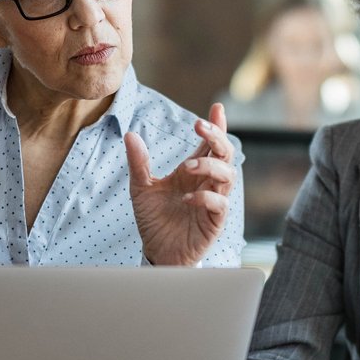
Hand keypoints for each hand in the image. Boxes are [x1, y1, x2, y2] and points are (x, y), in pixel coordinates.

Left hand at [126, 102, 233, 266]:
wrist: (156, 251)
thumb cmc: (154, 219)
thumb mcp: (141, 188)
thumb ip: (139, 163)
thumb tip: (131, 135)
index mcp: (193, 172)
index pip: (210, 145)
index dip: (216, 127)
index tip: (216, 108)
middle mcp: (207, 183)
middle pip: (225, 154)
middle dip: (216, 137)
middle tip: (199, 127)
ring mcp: (213, 202)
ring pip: (227, 176)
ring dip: (210, 166)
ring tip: (187, 167)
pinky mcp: (214, 222)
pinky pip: (219, 205)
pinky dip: (206, 198)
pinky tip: (187, 199)